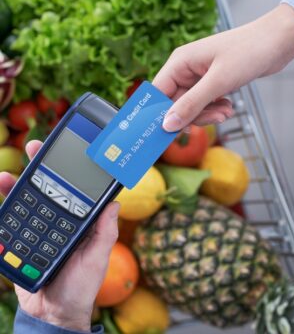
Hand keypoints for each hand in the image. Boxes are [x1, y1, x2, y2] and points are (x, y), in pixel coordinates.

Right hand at [0, 140, 119, 331]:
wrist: (55, 312)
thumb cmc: (81, 285)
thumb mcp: (98, 258)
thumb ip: (105, 233)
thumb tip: (114, 203)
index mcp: (80, 220)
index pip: (75, 190)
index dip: (71, 170)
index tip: (66, 152)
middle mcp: (60, 219)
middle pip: (49, 188)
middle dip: (39, 167)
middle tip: (32, 149)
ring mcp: (39, 228)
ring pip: (26, 201)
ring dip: (15, 185)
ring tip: (6, 176)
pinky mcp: (21, 241)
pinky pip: (10, 222)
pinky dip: (3, 209)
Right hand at [154, 4, 293, 131]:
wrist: (277, 42)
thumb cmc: (248, 52)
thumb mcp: (218, 82)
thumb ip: (191, 105)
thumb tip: (167, 125)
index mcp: (180, 62)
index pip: (158, 93)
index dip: (159, 113)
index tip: (165, 133)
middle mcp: (186, 69)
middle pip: (175, 103)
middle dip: (193, 116)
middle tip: (215, 119)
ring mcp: (199, 77)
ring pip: (192, 107)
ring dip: (207, 114)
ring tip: (226, 112)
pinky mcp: (212, 83)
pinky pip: (205, 104)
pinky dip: (215, 109)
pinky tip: (228, 106)